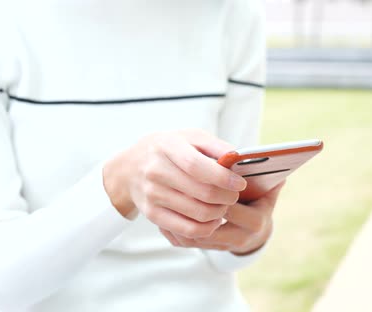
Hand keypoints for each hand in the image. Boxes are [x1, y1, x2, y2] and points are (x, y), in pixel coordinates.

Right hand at [103, 129, 246, 238]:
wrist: (131, 167)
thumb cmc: (170, 150)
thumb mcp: (190, 137)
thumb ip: (216, 146)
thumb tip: (238, 159)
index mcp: (167, 147)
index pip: (197, 166)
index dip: (223, 177)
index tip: (240, 183)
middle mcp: (156, 171)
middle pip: (202, 193)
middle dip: (227, 197)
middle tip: (235, 195)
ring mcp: (152, 195)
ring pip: (199, 213)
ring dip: (220, 212)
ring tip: (225, 205)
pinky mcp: (152, 214)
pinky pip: (188, 230)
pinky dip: (208, 228)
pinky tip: (214, 219)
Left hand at [160, 182, 284, 254]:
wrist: (253, 233)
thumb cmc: (258, 204)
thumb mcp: (266, 191)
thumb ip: (269, 178)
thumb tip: (277, 165)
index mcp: (256, 220)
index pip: (231, 207)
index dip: (214, 191)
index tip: (201, 174)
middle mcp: (240, 238)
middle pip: (210, 223)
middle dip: (194, 203)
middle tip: (179, 181)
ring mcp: (222, 246)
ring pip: (194, 235)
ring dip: (181, 215)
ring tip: (171, 193)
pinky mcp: (208, 250)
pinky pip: (186, 241)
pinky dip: (175, 225)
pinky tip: (169, 206)